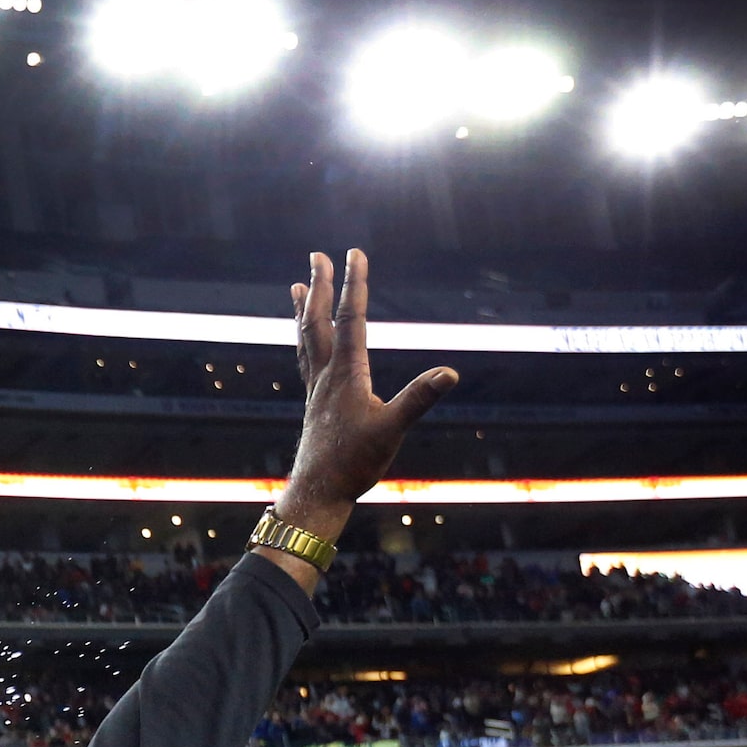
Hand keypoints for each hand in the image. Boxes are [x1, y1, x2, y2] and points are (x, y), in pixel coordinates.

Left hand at [273, 251, 457, 543]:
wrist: (318, 493)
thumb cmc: (353, 464)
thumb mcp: (392, 431)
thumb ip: (418, 400)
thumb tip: (450, 373)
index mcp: (347, 374)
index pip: (351, 319)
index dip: (354, 284)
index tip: (354, 253)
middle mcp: (326, 375)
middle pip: (318, 321)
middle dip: (319, 286)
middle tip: (317, 255)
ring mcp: (317, 389)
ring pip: (306, 339)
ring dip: (303, 309)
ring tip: (297, 286)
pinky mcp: (314, 403)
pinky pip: (306, 360)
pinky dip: (305, 340)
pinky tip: (308, 339)